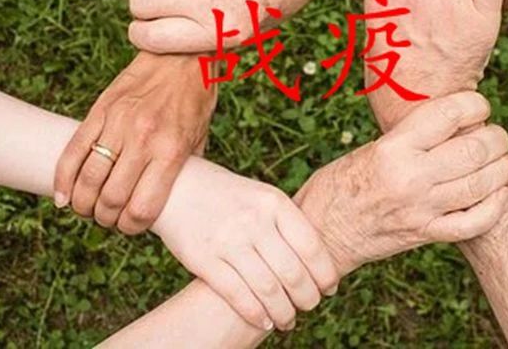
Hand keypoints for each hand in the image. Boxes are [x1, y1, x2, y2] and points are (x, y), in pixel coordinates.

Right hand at [54, 52, 214, 233]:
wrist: (181, 56)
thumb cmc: (194, 100)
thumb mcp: (199, 138)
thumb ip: (184, 170)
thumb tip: (172, 201)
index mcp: (171, 151)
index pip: (142, 208)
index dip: (132, 227)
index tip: (130, 227)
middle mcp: (143, 140)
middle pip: (110, 199)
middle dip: (106, 218)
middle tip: (108, 218)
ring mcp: (118, 124)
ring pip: (87, 179)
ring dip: (83, 203)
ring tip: (87, 208)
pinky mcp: (100, 110)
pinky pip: (73, 151)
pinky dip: (63, 179)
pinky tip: (63, 196)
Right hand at [152, 157, 338, 331]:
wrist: (178, 186)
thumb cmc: (230, 196)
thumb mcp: (262, 197)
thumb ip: (287, 224)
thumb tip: (319, 263)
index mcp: (274, 202)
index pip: (311, 247)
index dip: (325, 274)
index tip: (329, 288)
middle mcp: (253, 220)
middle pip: (293, 273)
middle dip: (308, 298)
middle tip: (310, 306)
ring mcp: (228, 240)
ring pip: (268, 290)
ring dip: (284, 313)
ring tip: (288, 320)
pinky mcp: (204, 259)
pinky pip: (237, 295)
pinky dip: (256, 314)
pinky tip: (265, 321)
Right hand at [295, 92, 507, 275]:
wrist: (320, 232)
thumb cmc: (338, 184)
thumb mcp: (370, 149)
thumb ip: (410, 138)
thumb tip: (454, 122)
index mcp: (392, 148)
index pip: (448, 115)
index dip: (475, 104)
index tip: (479, 105)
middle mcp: (410, 177)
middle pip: (475, 149)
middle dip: (497, 137)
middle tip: (496, 135)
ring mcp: (421, 209)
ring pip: (482, 184)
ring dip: (502, 167)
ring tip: (504, 158)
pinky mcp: (425, 234)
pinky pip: (474, 222)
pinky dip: (495, 206)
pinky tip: (497, 193)